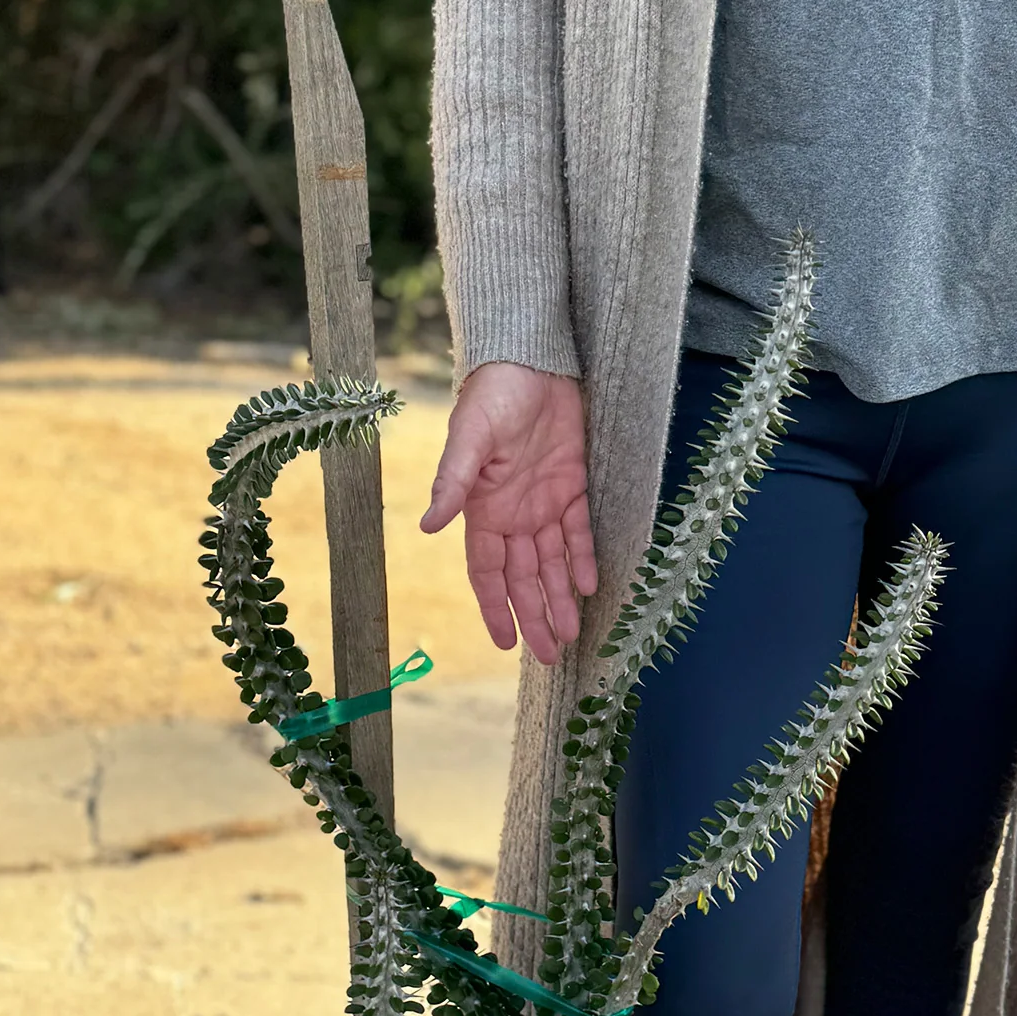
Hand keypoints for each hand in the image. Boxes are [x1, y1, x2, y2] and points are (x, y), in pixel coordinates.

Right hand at [421, 361, 595, 664]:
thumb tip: (427, 526)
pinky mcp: (572, 484)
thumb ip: (452, 484)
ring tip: (572, 635)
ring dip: (560, 599)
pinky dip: (583, 559)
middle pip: (524, 578)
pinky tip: (589, 588)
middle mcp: (513, 514)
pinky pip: (578, 531)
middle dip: (536, 617)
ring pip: (552, 563)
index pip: (487, 573)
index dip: (495, 608)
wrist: (531, 359)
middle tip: (551, 656)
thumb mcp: (468, 440)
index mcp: (483, 510)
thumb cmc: (491, 395)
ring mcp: (543, 502)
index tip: (505, 643)